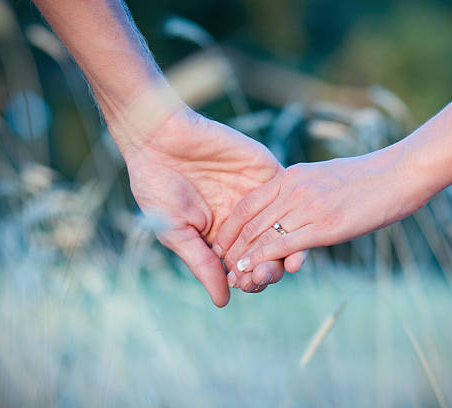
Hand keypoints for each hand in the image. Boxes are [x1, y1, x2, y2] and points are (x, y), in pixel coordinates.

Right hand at [110, 100, 306, 305]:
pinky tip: (291, 234)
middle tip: (261, 278)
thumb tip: (223, 302)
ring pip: (283, 228)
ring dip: (284, 250)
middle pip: (267, 252)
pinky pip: (287, 197)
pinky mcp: (266, 172)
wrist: (159, 139)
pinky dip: (292, 217)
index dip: (249, 279)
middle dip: (267, 270)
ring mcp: (257, 196)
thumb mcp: (177, 233)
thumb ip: (202, 265)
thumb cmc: (158, 187)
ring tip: (281, 266)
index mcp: (220, 236)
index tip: (245, 286)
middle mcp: (242, 219)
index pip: (244, 265)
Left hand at [215, 147, 427, 286]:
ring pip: (260, 235)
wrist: (399, 173)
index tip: (221, 244)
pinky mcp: (324, 225)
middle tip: (218, 265)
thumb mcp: (324, 177)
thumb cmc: (366, 178)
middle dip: (230, 247)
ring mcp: (307, 206)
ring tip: (230, 275)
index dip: (229, 227)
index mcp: (291, 176)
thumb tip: (290, 209)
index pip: (247, 203)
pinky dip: (260, 259)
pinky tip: (249, 271)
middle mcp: (293, 189)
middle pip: (248, 221)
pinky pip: (282, 244)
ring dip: (241, 258)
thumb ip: (302, 191)